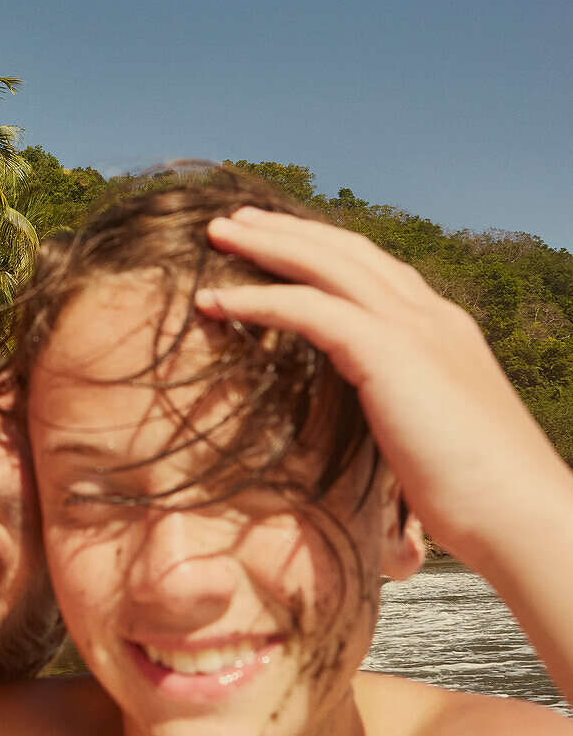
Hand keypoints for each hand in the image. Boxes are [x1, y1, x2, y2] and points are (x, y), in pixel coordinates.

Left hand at [196, 207, 572, 559]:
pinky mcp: (390, 351)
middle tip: (235, 219)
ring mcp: (413, 327)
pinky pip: (306, 309)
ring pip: (324, 264)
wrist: (522, 516)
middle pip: (345, 250)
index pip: (374, 269)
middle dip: (287, 229)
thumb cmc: (476, 495)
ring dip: (264, 244)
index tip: (280, 240)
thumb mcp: (429, 434)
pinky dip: (254, 299)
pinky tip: (212, 300)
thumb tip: (367, 426)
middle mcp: (430, 315)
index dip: (324, 249)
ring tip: (215, 232)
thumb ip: (397, 410)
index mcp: (442, 330)